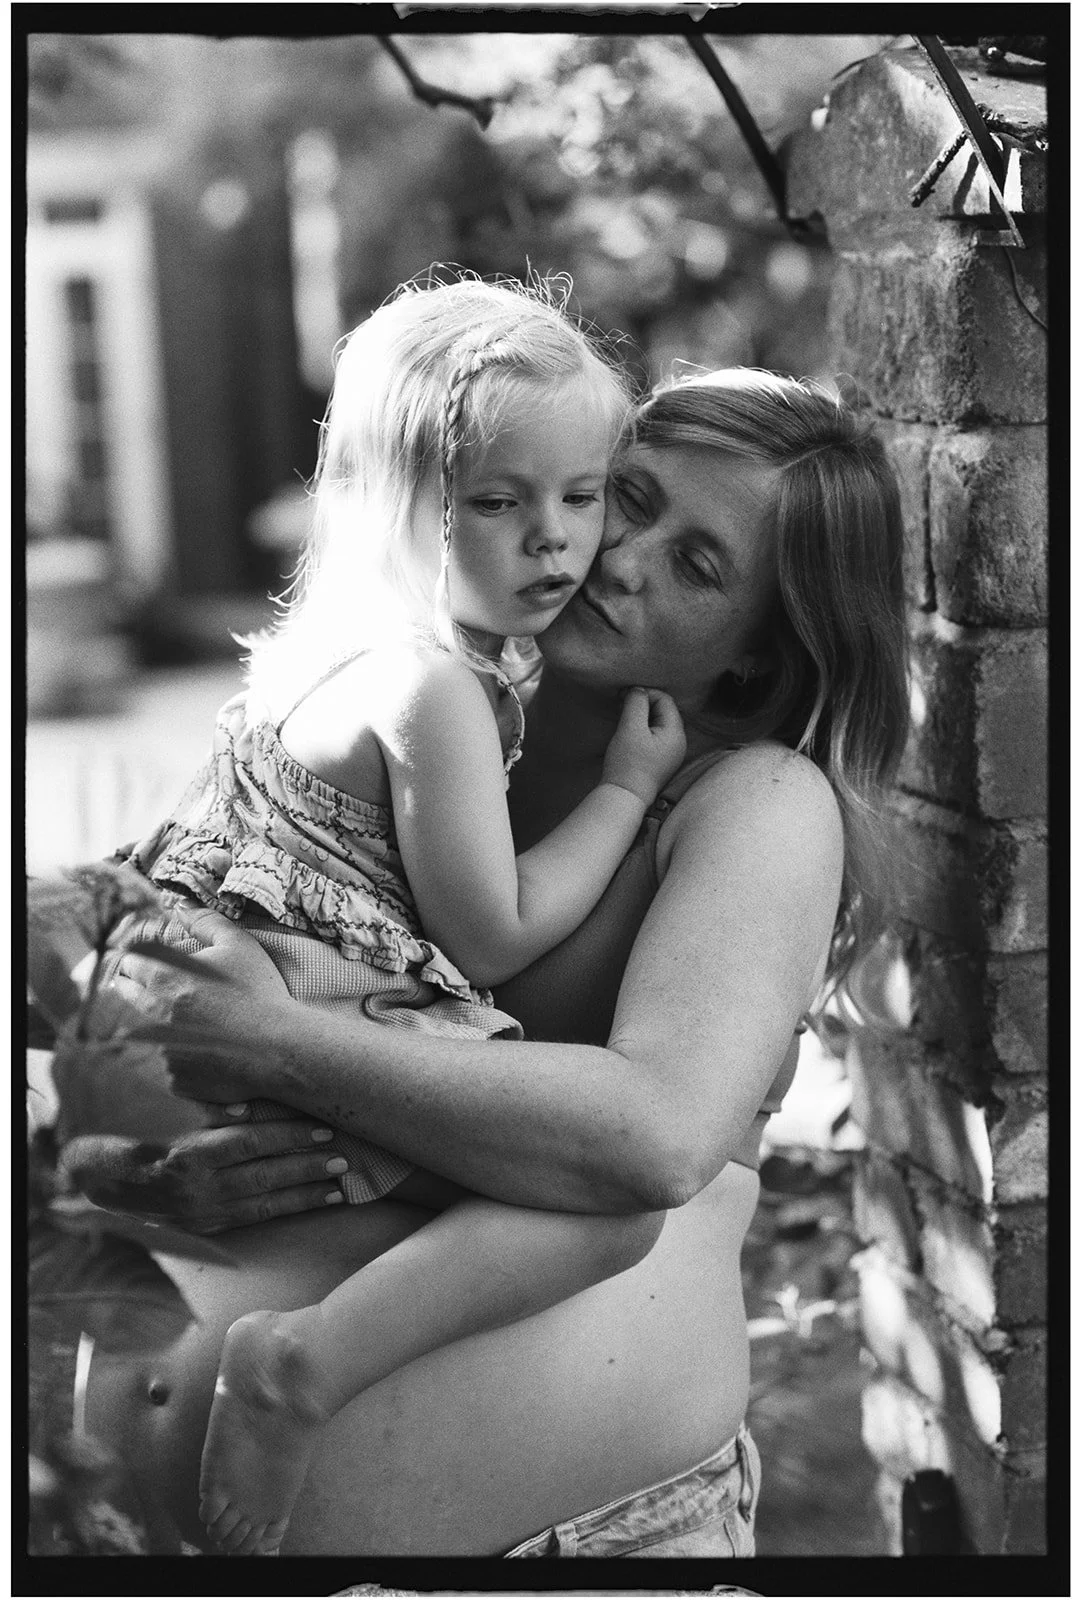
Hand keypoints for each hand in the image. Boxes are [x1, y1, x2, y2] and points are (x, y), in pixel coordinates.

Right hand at [60, 1118, 348, 1233]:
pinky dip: (290, 1208)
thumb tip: (255, 1103)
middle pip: (264, 1175)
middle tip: (345, 1154)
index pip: (250, 1143)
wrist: (101, 1179)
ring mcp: (204, 1213)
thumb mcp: (167, 1113)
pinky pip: (256, 1218)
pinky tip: (318, 1201)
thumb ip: (213, 1110)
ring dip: (306, 1191)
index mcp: (187, 1155)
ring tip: (341, 1183)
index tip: (323, 1127)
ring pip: (265, 1202)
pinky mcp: (208, 1227)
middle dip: (307, 1165)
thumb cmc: (137, 1133)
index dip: (289, 1135)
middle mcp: (198, 1189)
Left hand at [112, 906, 289, 1103]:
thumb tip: (179, 906)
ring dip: (155, 1025)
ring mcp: (160, 1052)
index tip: (149, 964)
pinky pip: (163, 1066)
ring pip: (141, 1033)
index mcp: (163, 979)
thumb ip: (205, 922)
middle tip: (166, 990)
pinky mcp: (172, 1080)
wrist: (280, 1048)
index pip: (127, 964)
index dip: (137, 961)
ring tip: (189, 1024)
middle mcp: (153, 1017)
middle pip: (123, 997)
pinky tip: (202, 1053)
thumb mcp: (238, 946)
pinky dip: (176, 1058)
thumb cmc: (260, 993)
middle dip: (138, 988)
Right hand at [601, 687, 686, 804]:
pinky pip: (654, 735)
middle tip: (621, 705)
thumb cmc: (628, 763)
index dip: (644, 693)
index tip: (623, 697)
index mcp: (676, 733)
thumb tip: (637, 690)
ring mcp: (671, 753)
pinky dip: (642, 728)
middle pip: (664, 710)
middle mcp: (679, 742)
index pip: (665, 699)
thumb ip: (636, 703)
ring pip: (658, 723)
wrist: (624, 797)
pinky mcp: (661, 760)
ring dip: (641, 716)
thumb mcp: (630, 728)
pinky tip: (628, 732)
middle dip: (643, 704)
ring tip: (623, 718)